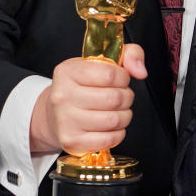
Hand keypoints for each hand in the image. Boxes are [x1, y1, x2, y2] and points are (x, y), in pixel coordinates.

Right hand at [30, 44, 145, 154]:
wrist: (54, 115)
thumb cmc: (83, 86)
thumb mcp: (101, 62)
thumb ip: (128, 55)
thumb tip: (141, 71)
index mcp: (68, 71)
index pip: (110, 74)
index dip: (123, 78)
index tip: (120, 80)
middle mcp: (62, 95)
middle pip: (114, 99)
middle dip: (126, 97)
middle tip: (121, 97)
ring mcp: (65, 120)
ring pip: (114, 120)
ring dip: (124, 116)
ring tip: (117, 111)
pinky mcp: (71, 141)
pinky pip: (109, 139)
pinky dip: (117, 133)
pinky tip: (110, 126)